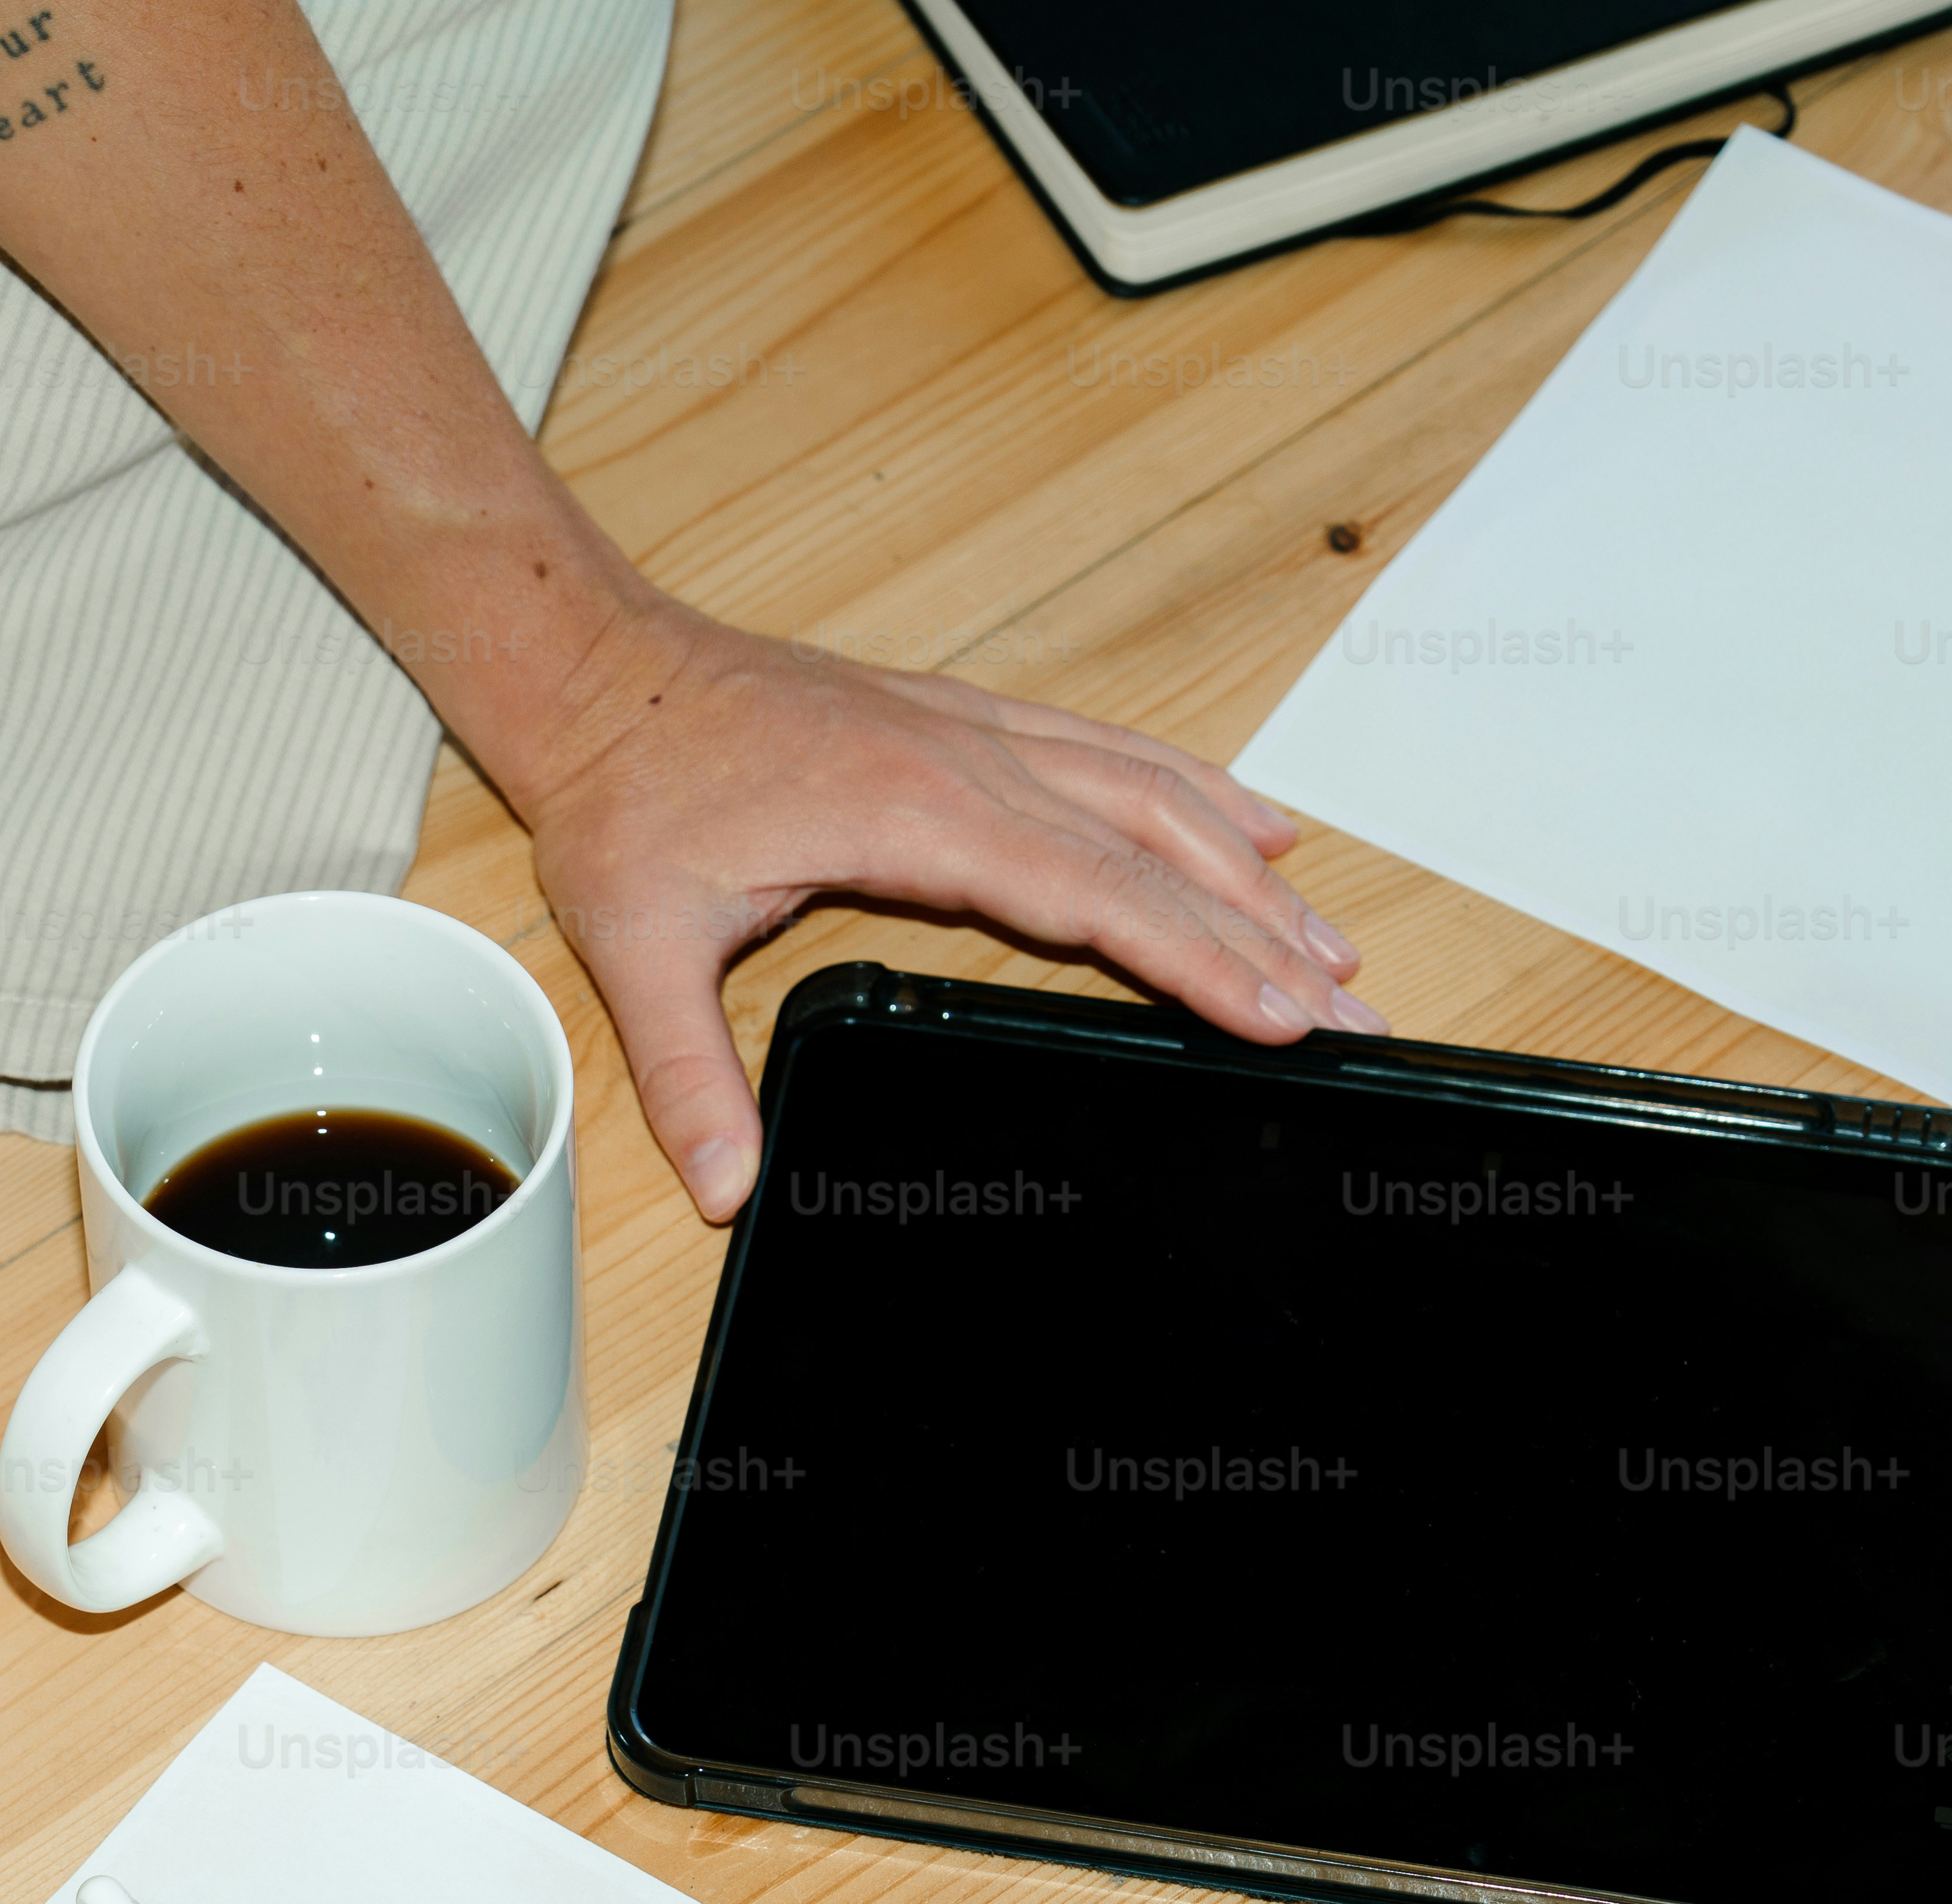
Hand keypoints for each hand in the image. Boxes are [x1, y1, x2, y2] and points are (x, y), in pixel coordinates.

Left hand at [499, 597, 1387, 1220]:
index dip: (1196, 956)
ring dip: (1249, 866)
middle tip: (1356, 1011)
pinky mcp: (966, 719)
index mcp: (912, 811)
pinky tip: (1254, 823)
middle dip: (1263, 933)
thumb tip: (726, 1186)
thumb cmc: (625, 794)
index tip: (1280, 1012)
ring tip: (1335, 939)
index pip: (1092, 893)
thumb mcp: (637, 942)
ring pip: (1151, 793)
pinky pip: (1110, 751)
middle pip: (1154, 848)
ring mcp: (975, 729)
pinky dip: (1195, 789)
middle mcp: (967, 758)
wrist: (596, 669)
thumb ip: (689, 1070)